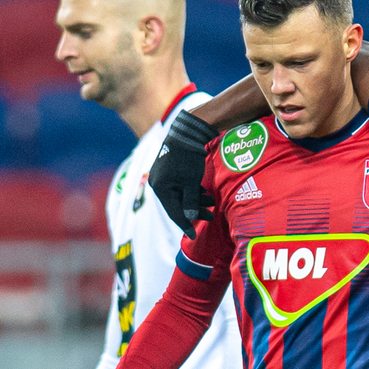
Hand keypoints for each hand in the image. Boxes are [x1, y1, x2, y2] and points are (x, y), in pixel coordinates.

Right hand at [151, 111, 217, 239]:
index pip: (173, 212)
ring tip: (211, 202)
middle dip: (195, 210)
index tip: (193, 235)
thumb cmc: (189, 157)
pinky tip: (203, 192)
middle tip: (211, 216)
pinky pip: (178, 186)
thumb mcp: (192, 181)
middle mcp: (156, 183)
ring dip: (195, 199)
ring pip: (179, 195)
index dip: (185, 224)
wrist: (186, 132)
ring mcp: (160, 177)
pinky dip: (190, 190)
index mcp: (159, 187)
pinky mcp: (166, 171)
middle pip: (176, 204)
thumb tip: (190, 218)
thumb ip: (191, 201)